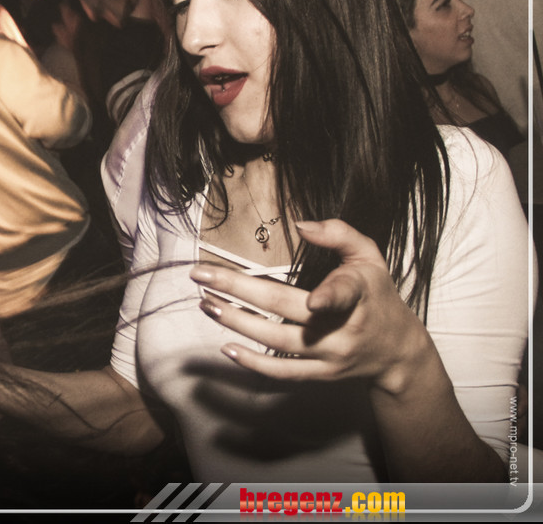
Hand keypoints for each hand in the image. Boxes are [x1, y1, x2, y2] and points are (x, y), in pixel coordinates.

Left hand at [190, 219, 433, 394]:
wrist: (397, 351)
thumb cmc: (376, 293)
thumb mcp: (370, 257)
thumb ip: (340, 234)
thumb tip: (301, 225)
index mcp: (358, 294)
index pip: (344, 296)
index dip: (329, 299)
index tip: (313, 301)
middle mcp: (343, 329)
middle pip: (286, 311)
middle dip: (240, 291)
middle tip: (202, 277)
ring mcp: (330, 355)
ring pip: (278, 342)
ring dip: (237, 322)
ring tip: (206, 304)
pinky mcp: (320, 374)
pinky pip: (283, 372)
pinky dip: (253, 363)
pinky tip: (227, 347)